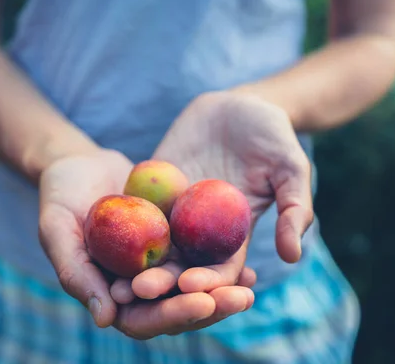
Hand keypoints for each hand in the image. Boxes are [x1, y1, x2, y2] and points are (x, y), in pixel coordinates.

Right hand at [38, 148, 255, 338]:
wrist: (79, 164)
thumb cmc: (59, 197)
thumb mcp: (56, 230)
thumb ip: (75, 272)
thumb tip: (106, 319)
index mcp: (108, 295)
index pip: (142, 319)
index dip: (173, 314)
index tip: (203, 302)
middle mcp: (136, 288)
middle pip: (176, 309)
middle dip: (210, 307)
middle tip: (243, 299)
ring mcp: (157, 266)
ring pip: (193, 288)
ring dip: (223, 291)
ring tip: (251, 286)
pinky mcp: (173, 243)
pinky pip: (201, 259)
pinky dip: (223, 263)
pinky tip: (250, 261)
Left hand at [112, 91, 313, 323]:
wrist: (239, 104)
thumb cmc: (272, 137)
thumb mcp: (291, 169)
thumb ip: (294, 208)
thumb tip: (292, 256)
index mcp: (233, 234)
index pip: (220, 270)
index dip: (206, 282)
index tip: (189, 286)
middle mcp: (200, 230)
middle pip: (180, 266)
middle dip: (161, 282)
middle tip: (137, 291)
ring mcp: (175, 210)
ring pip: (152, 246)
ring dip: (134, 265)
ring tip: (113, 279)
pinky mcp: (153, 188)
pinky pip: (136, 209)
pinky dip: (122, 225)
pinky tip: (101, 234)